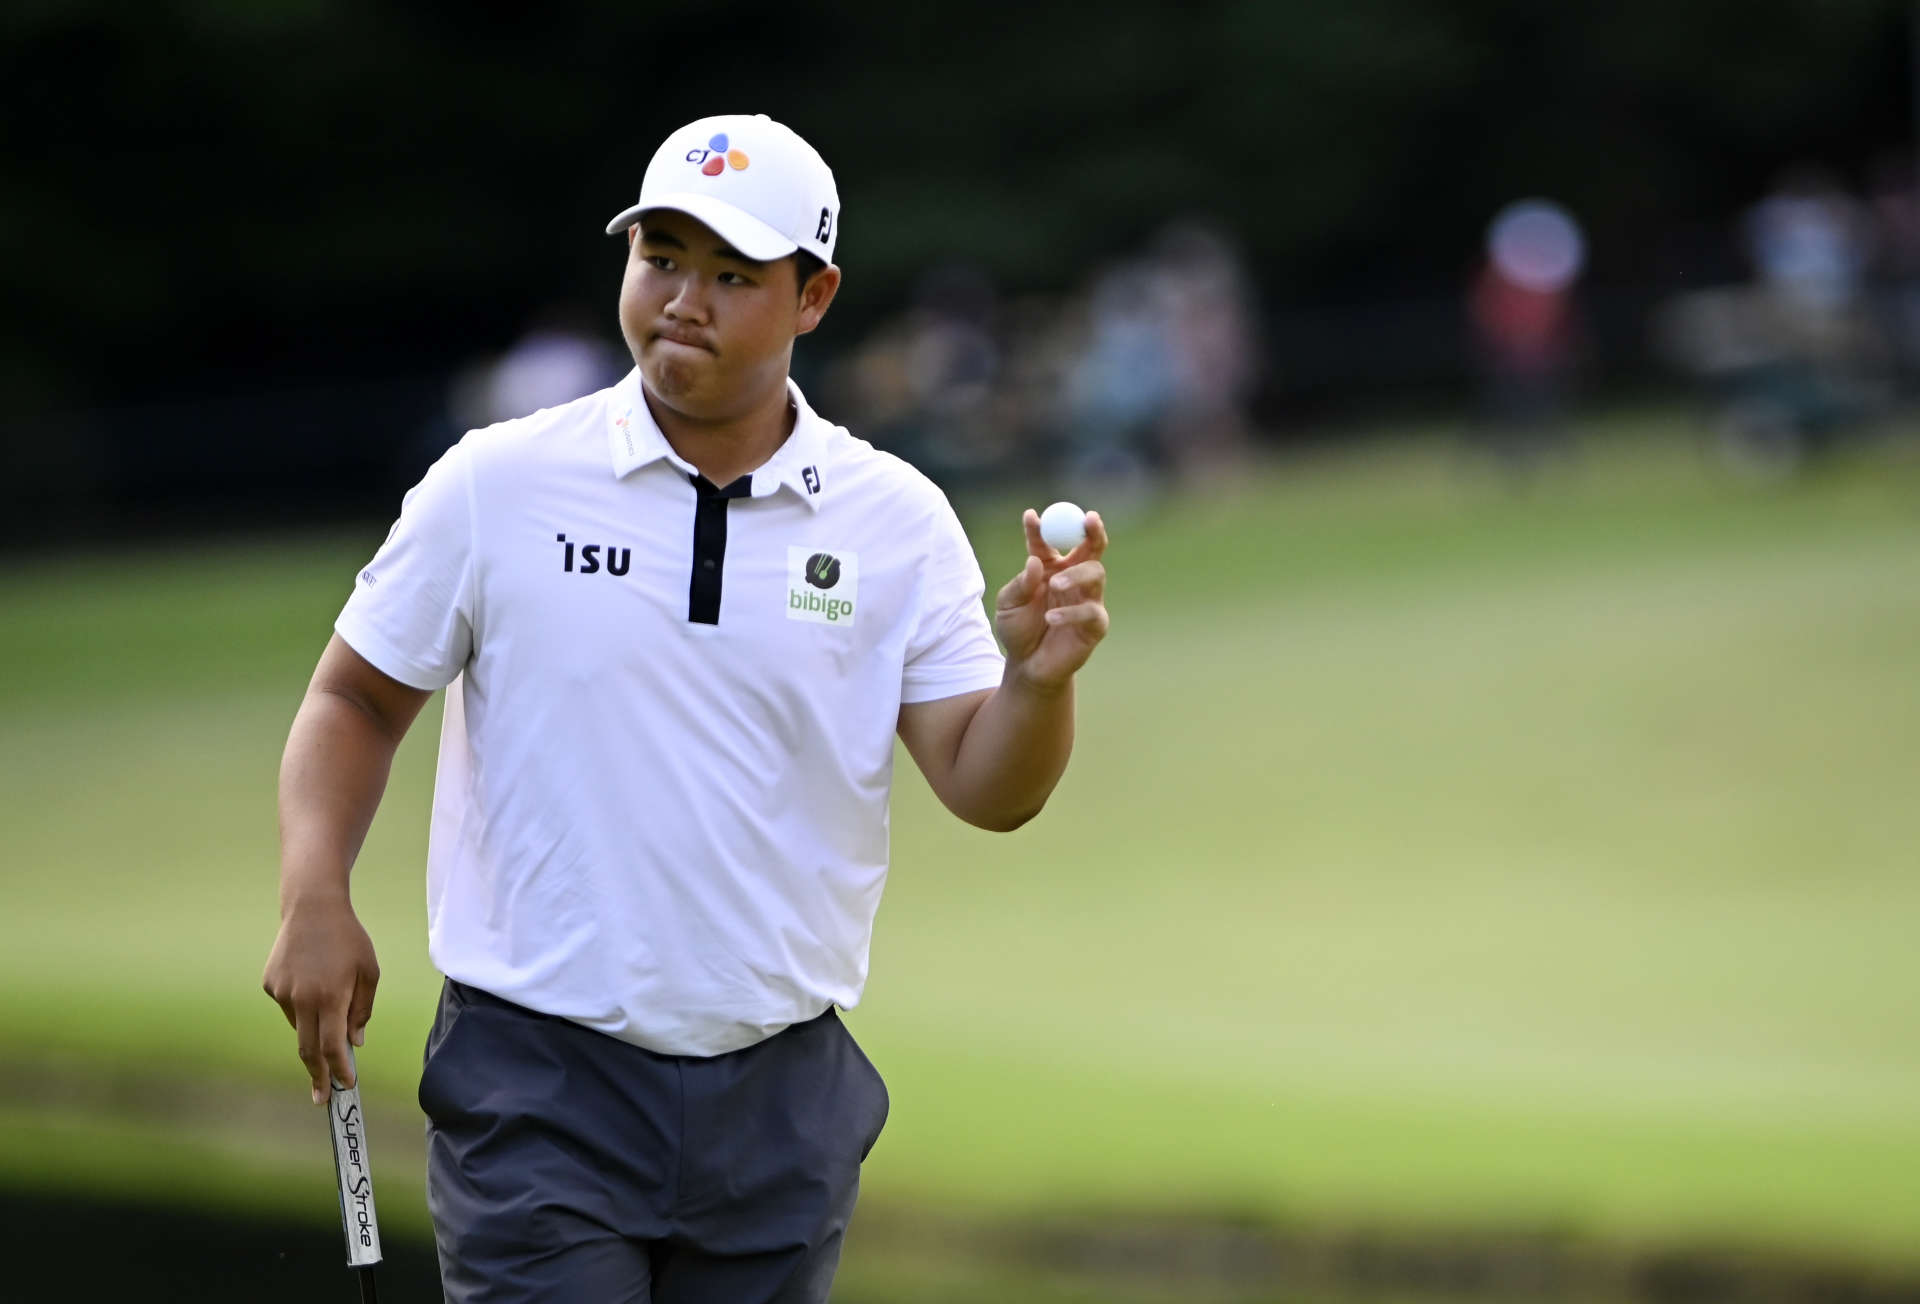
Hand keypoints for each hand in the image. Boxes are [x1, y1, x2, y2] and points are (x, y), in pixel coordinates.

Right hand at [261, 898, 379, 1104]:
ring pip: (300, 1024)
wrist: (312, 907)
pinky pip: (289, 1005)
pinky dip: (302, 1003)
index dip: (338, 1070)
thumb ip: (362, 1010)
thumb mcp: (369, 972)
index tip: (345, 1087)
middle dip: (317, 1075)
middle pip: (308, 1049)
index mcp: (329, 997)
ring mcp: (281, 992)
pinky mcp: (269, 984)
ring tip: (329, 989)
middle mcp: (300, 999)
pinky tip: (311, 976)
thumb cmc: (348, 939)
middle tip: (323, 1098)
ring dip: (315, 1023)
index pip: (332, 1047)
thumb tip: (354, 1043)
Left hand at [994, 508, 1109, 690]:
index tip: (1030, 516)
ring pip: (1095, 572)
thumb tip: (1034, 561)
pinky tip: (1052, 619)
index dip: (1040, 527)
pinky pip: (1091, 610)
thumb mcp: (1008, 605)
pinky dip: (1071, 612)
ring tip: (1054, 585)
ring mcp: (1088, 599)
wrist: (1028, 666)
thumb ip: (1020, 584)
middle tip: (1088, 518)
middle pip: (1092, 547)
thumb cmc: (1018, 631)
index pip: (1049, 540)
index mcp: (1050, 567)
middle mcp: (1074, 578)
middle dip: (1094, 530)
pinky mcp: (1096, 624)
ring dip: (1076, 573)